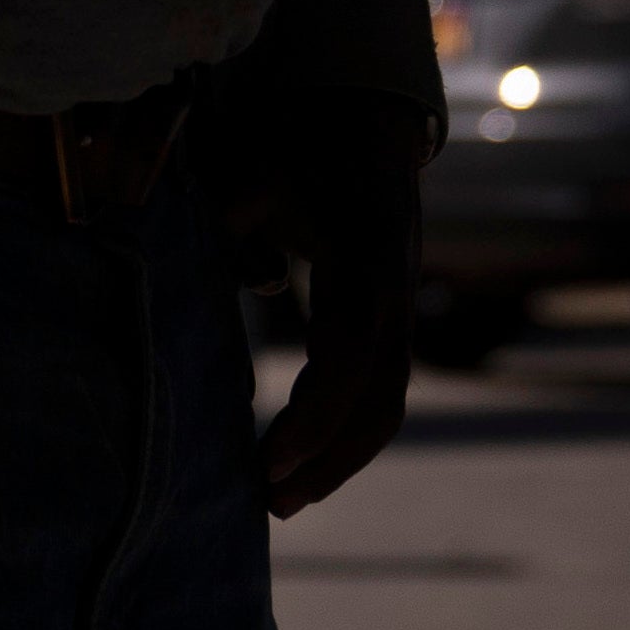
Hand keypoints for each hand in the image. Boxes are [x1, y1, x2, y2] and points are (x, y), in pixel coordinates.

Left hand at [249, 100, 424, 517]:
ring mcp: (400, 318)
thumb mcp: (256, 178)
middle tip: (266, 502)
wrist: (366, 127)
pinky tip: (304, 461)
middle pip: (376, 406)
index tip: (266, 460)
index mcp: (367, 271)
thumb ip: (229, 231)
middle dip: (325, 461)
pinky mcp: (392, 327)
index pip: (349, 367)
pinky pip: (381, 395)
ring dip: (340, 460)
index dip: (313, 422)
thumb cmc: (302, 152)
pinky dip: (348, 435)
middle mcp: (395, 303)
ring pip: (385, 409)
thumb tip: (232, 294)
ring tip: (283, 499)